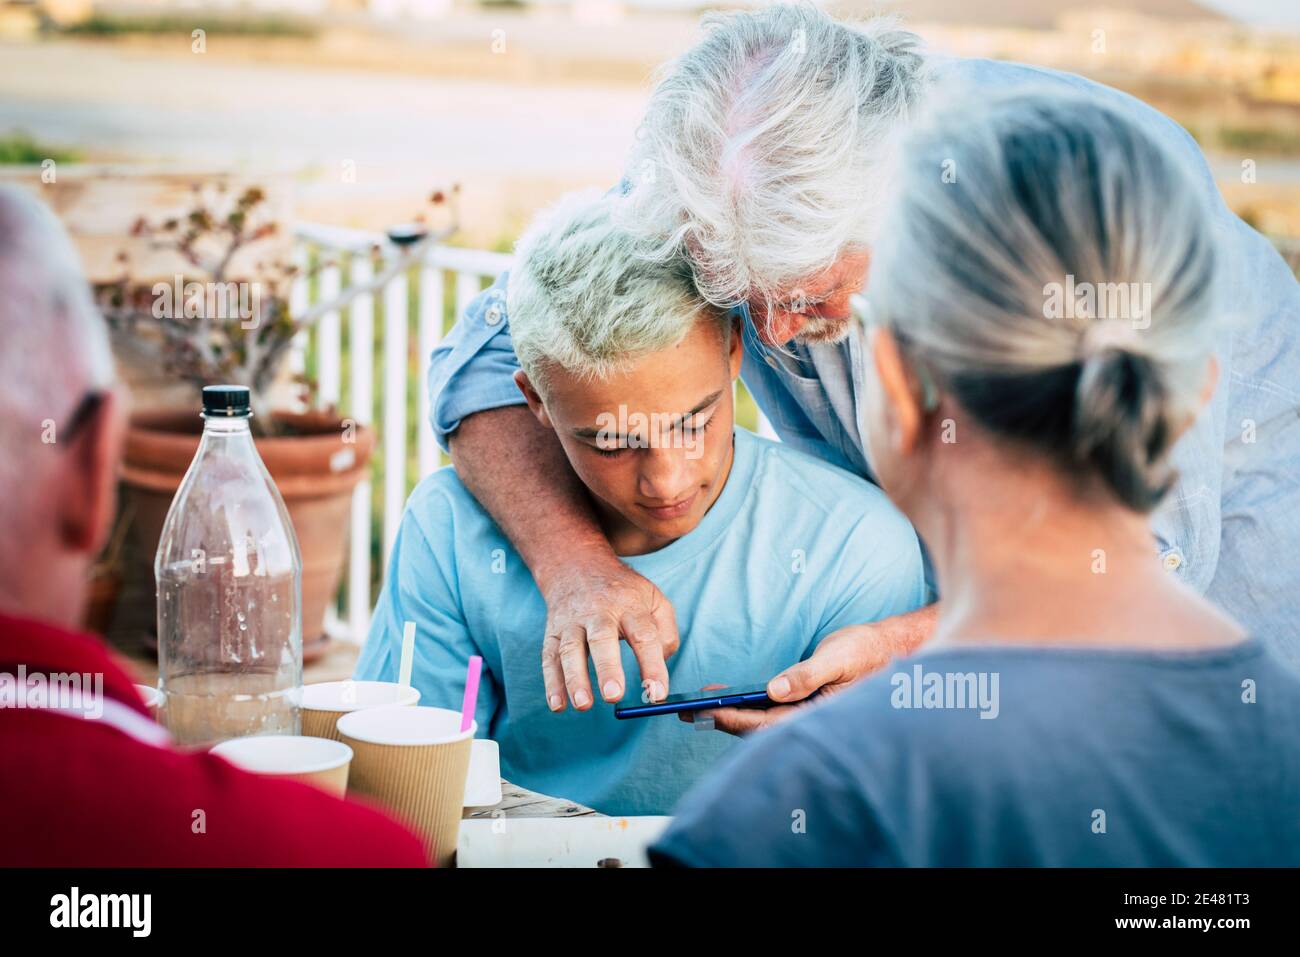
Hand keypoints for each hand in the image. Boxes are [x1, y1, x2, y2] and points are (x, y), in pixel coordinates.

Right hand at [539, 556, 679, 711]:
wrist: (576, 565)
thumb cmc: (622, 592)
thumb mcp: (653, 599)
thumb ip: (666, 633)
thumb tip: (659, 668)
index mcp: (629, 605)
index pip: (644, 635)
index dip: (652, 666)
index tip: (657, 694)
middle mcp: (598, 611)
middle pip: (602, 638)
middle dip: (607, 668)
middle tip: (613, 695)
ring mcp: (572, 622)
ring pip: (570, 649)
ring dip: (574, 678)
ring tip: (583, 704)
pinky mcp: (553, 633)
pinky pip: (549, 658)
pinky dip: (551, 683)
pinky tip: (557, 705)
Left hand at [690, 605, 937, 734]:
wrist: (890, 646)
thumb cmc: (867, 651)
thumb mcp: (837, 657)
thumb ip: (807, 675)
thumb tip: (774, 690)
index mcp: (819, 713)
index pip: (768, 724)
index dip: (735, 719)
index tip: (707, 711)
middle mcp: (811, 718)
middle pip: (760, 727)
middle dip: (725, 720)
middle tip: (689, 710)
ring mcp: (807, 712)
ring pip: (764, 720)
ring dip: (733, 713)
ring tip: (701, 703)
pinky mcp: (805, 703)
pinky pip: (771, 709)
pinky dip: (749, 704)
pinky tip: (731, 695)